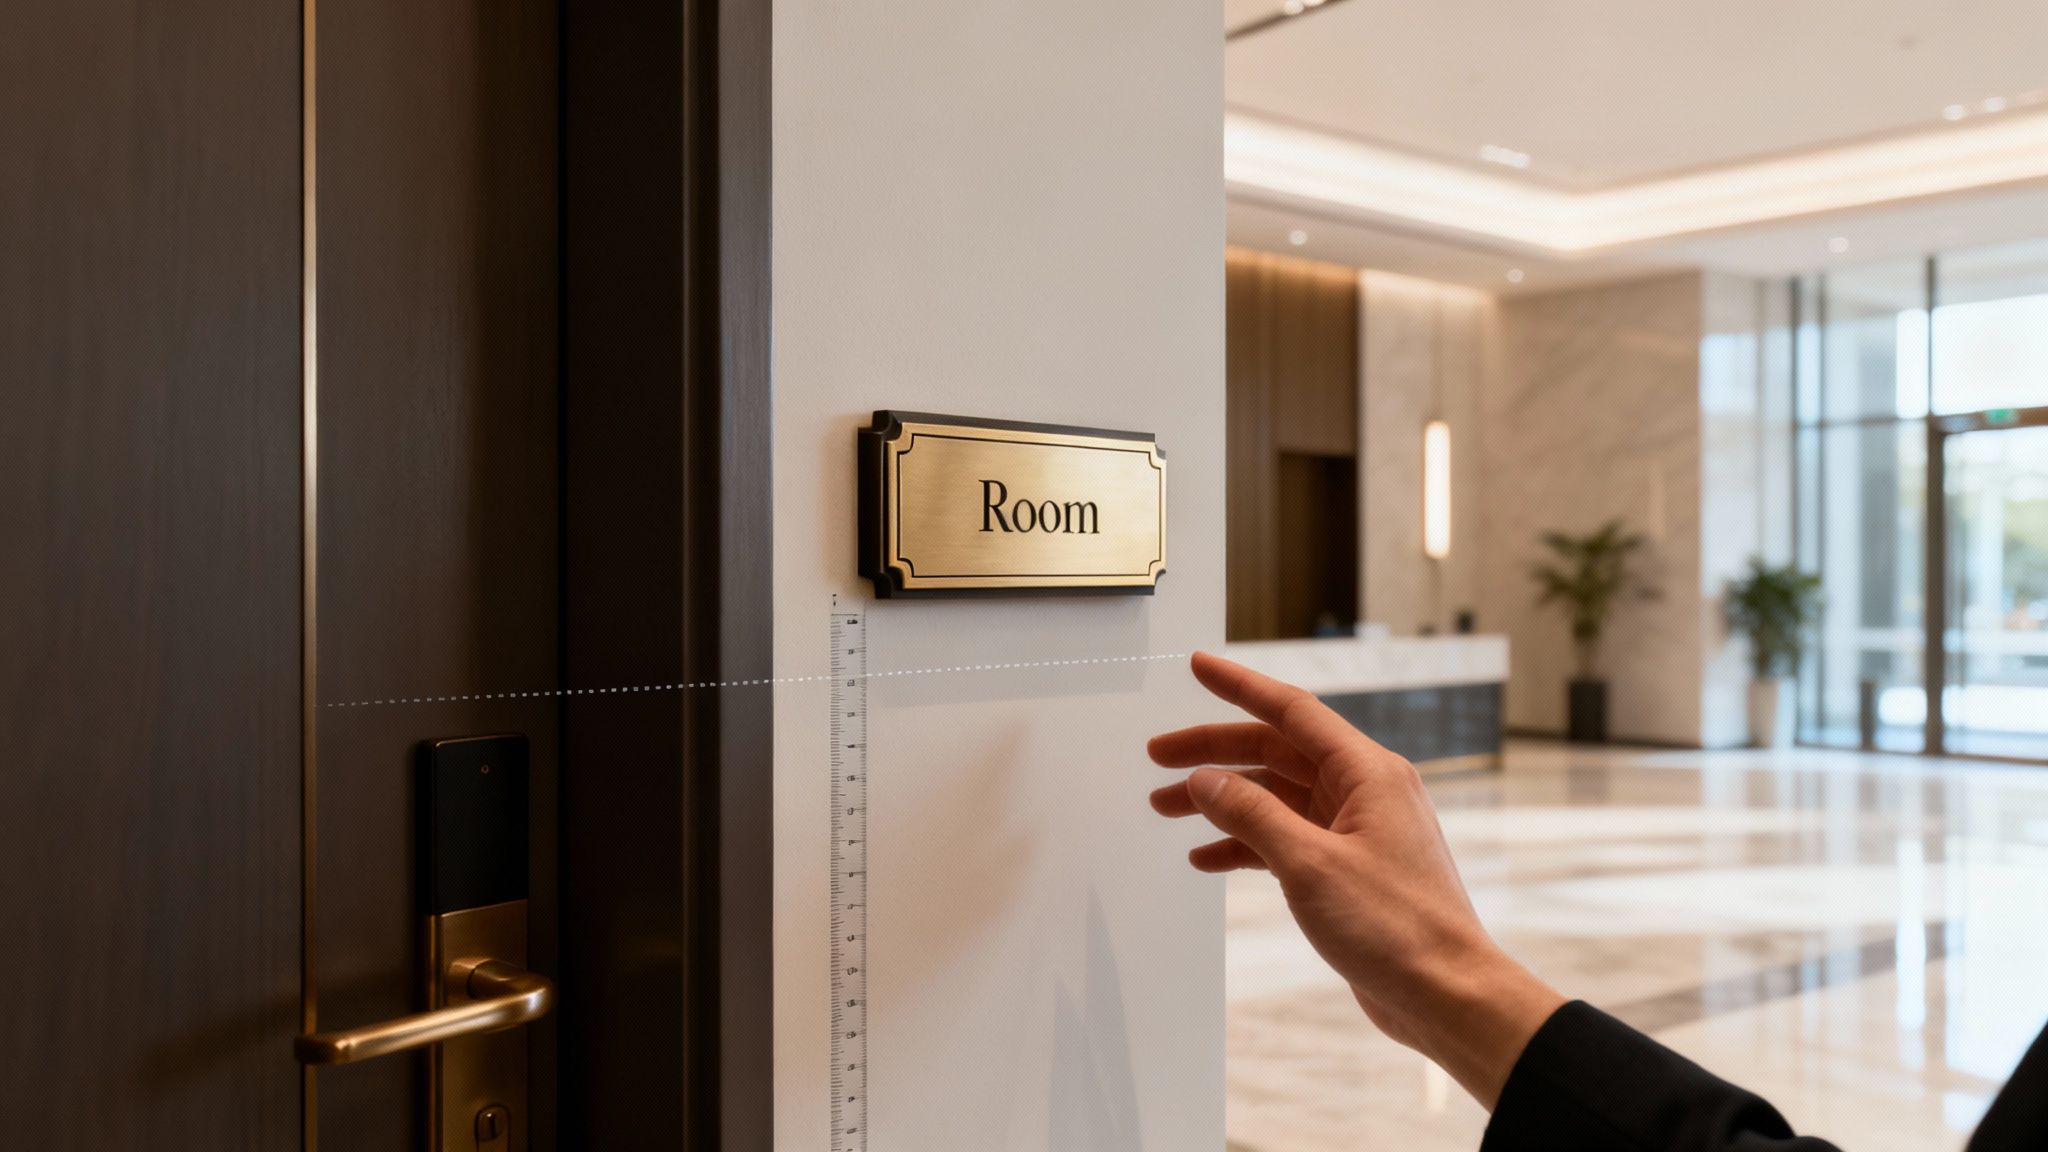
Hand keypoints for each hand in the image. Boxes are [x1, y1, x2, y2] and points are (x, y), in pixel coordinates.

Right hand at [1148, 651, 1563, 1107]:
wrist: (1446, 994)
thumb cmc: (1396, 927)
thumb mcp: (1309, 864)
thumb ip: (1252, 815)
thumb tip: (1205, 780)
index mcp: (1368, 772)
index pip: (1292, 710)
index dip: (1240, 686)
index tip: (1199, 666)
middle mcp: (1365, 791)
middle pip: (1276, 752)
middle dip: (1215, 752)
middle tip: (1158, 756)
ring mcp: (1358, 830)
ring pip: (1276, 797)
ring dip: (1223, 801)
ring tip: (1167, 809)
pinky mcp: (1349, 868)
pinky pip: (1286, 838)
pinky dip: (1246, 843)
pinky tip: (1207, 857)